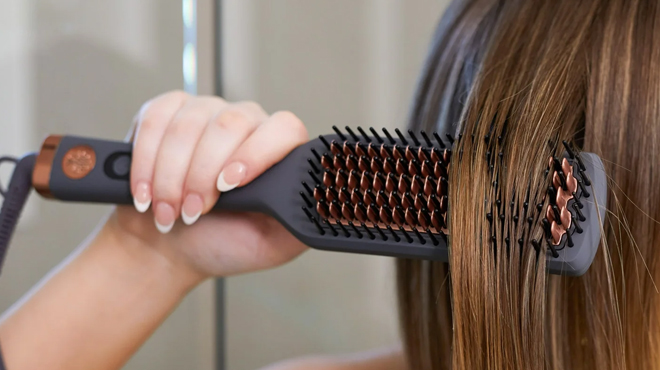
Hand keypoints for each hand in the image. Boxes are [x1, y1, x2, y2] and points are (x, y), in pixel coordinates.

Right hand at [101, 91, 308, 282]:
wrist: (170, 248)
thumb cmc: (223, 244)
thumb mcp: (274, 244)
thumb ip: (306, 221)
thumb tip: (337, 207)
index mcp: (279, 150)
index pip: (283, 128)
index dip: (256, 154)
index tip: (231, 186)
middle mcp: (247, 123)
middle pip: (231, 123)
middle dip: (204, 175)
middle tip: (193, 213)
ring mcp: (207, 111)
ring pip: (190, 124)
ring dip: (171, 176)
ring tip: (169, 210)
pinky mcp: (167, 111)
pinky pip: (157, 119)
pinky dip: (146, 160)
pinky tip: (145, 190)